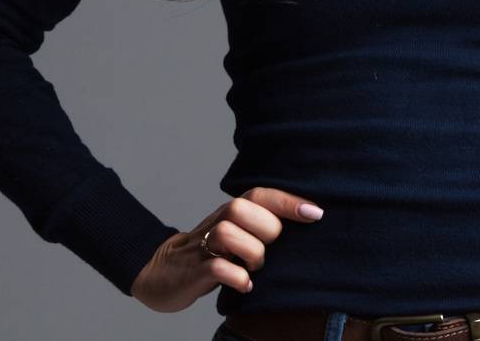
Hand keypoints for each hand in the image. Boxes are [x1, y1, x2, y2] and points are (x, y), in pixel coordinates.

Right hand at [130, 187, 323, 311]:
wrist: (163, 272)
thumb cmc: (213, 253)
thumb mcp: (238, 234)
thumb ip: (263, 225)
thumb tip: (310, 221)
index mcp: (230, 212)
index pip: (259, 195)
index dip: (288, 202)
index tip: (316, 214)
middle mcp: (216, 223)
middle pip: (242, 209)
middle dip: (266, 231)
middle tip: (269, 251)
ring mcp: (203, 247)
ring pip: (228, 234)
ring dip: (251, 254)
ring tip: (254, 268)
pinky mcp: (194, 272)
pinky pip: (218, 268)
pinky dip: (238, 277)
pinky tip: (246, 285)